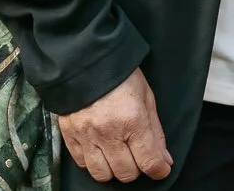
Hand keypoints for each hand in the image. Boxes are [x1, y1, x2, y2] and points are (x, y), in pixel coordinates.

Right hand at [55, 69, 171, 182]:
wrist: (85, 58)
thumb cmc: (120, 75)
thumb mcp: (146, 97)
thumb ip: (156, 132)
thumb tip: (164, 160)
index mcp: (132, 119)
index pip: (149, 161)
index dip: (159, 170)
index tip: (160, 168)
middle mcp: (108, 132)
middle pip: (126, 173)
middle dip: (136, 168)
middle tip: (137, 154)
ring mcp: (86, 135)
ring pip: (102, 175)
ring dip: (113, 169)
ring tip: (117, 153)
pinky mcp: (70, 135)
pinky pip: (83, 164)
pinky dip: (93, 161)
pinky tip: (99, 148)